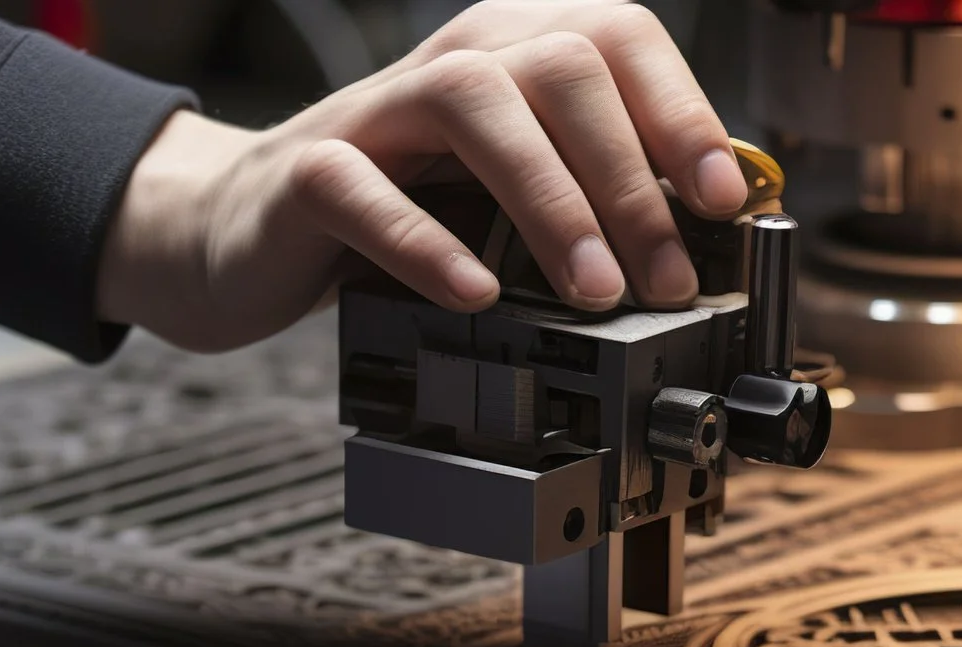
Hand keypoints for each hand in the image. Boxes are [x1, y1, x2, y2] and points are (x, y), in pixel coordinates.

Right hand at [97, 0, 749, 352]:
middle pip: (560, 69)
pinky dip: (428, 243)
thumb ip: (590, 198)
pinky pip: (364, 189)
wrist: (240, 236)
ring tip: (590, 292)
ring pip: (474, 105)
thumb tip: (703, 235)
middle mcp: (450, 66)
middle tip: (664, 280)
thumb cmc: (396, 217)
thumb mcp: (505, 200)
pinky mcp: (307, 175)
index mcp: (511, 54)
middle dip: (629, 179)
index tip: (721, 200)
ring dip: (549, 201)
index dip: (681, 110)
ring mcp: (374, 114)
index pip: (616, 36)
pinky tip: (474, 294)